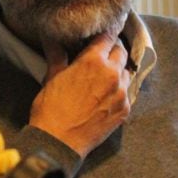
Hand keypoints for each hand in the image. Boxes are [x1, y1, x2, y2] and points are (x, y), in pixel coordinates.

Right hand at [29, 33, 131, 157]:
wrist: (59, 142)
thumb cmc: (51, 109)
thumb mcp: (51, 78)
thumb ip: (57, 56)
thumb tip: (52, 39)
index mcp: (93, 61)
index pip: (107, 37)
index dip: (103, 35)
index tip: (99, 36)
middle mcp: (112, 74)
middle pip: (121, 52)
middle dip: (112, 51)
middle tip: (101, 56)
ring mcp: (121, 93)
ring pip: (126, 72)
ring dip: (118, 71)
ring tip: (104, 78)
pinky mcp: (125, 110)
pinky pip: (127, 93)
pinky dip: (118, 91)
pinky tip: (106, 97)